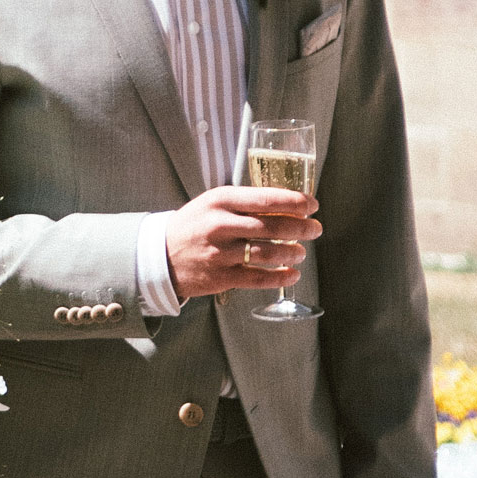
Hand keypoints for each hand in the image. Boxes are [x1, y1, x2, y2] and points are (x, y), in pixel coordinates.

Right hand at [165, 184, 320, 300]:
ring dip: (292, 253)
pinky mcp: (221, 277)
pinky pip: (258, 278)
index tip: (312, 205)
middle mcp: (220, 225)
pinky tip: (291, 274)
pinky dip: (280, 277)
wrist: (160, 256)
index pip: (266, 199)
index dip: (295, 202)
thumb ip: (245, 202)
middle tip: (315, 229)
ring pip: (268, 254)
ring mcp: (221, 253)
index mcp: (220, 200)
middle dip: (301, 228)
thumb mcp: (213, 203)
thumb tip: (286, 203)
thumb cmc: (193, 225)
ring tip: (301, 252)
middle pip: (272, 227)